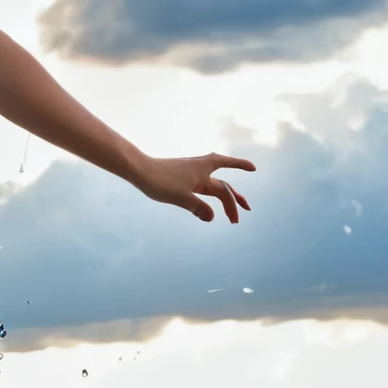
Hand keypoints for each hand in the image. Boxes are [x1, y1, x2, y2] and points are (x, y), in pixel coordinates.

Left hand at [129, 152, 254, 223]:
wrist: (138, 168)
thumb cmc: (159, 181)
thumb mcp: (180, 197)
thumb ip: (198, 207)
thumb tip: (212, 218)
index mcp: (204, 171)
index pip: (224, 190)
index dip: (234, 199)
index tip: (248, 185)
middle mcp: (201, 169)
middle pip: (223, 186)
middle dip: (235, 198)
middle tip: (247, 209)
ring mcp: (192, 172)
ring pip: (214, 185)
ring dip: (225, 196)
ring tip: (234, 207)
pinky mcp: (183, 176)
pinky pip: (202, 185)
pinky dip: (210, 193)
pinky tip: (209, 199)